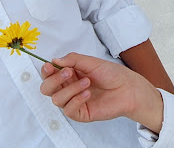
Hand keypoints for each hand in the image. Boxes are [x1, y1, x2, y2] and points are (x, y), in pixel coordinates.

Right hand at [40, 53, 163, 131]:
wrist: (127, 88)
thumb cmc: (111, 74)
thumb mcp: (91, 62)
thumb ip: (72, 60)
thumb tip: (54, 60)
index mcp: (69, 74)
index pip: (49, 74)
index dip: (46, 71)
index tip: (49, 66)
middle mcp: (69, 87)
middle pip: (47, 89)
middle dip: (54, 80)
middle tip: (68, 72)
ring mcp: (74, 101)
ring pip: (56, 99)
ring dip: (70, 89)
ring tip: (87, 82)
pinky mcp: (80, 113)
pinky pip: (68, 110)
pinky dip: (76, 100)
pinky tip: (87, 93)